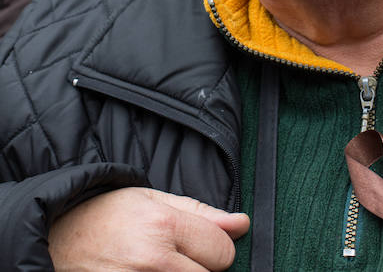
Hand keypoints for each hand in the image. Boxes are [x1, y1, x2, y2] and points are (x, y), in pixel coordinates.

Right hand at [48, 186, 249, 270]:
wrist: (58, 238)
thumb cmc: (107, 215)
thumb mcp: (154, 199)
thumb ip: (202, 213)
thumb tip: (242, 224)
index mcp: (163, 225)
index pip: (222, 251)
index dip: (215, 248)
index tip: (199, 244)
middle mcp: (152, 261)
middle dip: (199, 267)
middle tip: (174, 256)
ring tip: (160, 266)